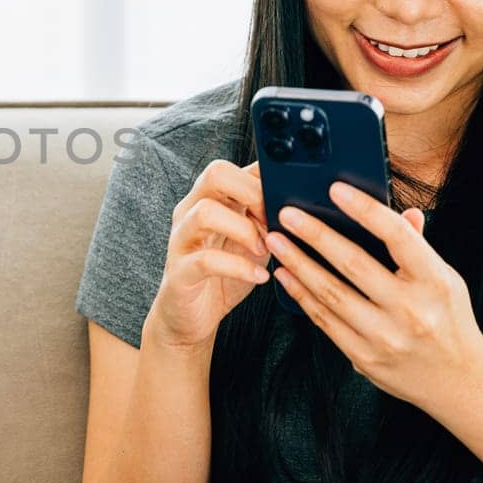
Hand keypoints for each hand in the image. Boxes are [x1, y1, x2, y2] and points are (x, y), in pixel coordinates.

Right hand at [149, 159, 271, 351]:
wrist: (191, 317)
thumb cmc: (225, 274)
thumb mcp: (253, 239)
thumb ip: (266, 215)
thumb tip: (303, 197)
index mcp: (210, 198)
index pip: (235, 165)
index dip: (264, 177)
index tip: (288, 200)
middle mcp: (191, 211)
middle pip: (216, 173)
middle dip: (253, 193)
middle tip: (275, 220)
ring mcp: (182, 239)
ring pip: (205, 212)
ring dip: (245, 229)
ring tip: (265, 248)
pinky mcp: (180, 271)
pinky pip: (206, 260)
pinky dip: (239, 267)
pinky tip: (259, 276)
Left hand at [263, 180, 482, 411]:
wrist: (459, 382)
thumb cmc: (448, 319)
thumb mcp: (445, 279)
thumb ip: (418, 247)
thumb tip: (403, 211)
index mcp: (435, 282)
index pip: (398, 236)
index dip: (365, 209)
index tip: (335, 189)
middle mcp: (411, 310)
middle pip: (354, 264)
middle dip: (315, 235)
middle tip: (288, 214)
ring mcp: (385, 337)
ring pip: (331, 293)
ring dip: (298, 263)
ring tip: (277, 241)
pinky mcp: (364, 357)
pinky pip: (324, 320)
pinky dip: (301, 295)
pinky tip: (286, 275)